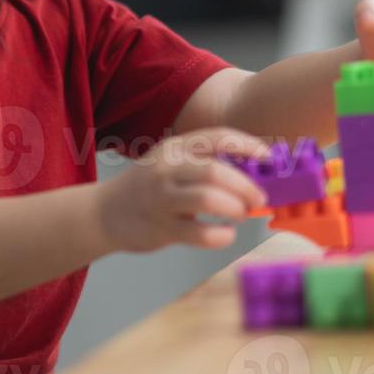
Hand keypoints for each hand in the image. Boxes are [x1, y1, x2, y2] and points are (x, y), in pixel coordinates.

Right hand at [96, 127, 269, 252]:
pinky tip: (226, 234)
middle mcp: (167, 169)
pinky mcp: (161, 228)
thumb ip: (203, 162)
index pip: (217, 137)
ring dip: (235, 207)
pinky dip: (220, 235)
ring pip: (207, 199)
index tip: (269, 158)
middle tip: (259, 197)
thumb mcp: (170, 163)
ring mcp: (162, 198)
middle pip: (215, 171)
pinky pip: (198, 233)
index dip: (247, 146)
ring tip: (242, 213)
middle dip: (245, 185)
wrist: (105, 213)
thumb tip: (253, 170)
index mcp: (175, 148)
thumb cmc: (149, 188)